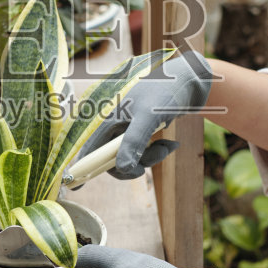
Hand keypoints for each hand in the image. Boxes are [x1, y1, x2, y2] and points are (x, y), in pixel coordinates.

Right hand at [77, 49, 213, 179]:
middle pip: (112, 158)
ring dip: (151, 158)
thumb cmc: (167, 91)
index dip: (83, 168)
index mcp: (109, 118)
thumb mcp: (149, 117)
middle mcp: (116, 124)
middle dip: (131, 165)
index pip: (90, 148)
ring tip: (169, 147)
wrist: (192, 80)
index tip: (75, 187)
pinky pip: (145, 150)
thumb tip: (122, 169)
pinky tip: (173, 143)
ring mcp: (130, 127)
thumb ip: (133, 142)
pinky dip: (158, 151)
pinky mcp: (144, 130)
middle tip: (145, 169)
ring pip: (132, 156)